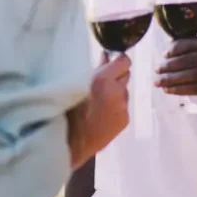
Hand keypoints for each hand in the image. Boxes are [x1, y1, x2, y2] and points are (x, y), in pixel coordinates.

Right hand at [68, 53, 129, 167]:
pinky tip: (104, 114)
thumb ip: (98, 69)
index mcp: (104, 80)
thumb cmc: (70, 109)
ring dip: (116, 93)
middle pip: (126, 75)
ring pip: (124, 92)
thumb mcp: (80, 83)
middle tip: (106, 82)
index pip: (124, 62)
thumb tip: (107, 56)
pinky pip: (123, 107)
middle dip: (117, 76)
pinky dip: (116, 107)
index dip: (120, 61)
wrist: (73, 141)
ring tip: (101, 102)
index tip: (115, 62)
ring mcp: (123, 106)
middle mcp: (117, 92)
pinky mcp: (126, 119)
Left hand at [155, 37, 196, 116]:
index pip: (196, 43)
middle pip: (193, 58)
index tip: (164, 55)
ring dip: (172, 78)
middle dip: (172, 64)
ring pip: (193, 74)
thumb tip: (171, 46)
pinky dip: (180, 89)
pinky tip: (169, 91)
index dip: (177, 48)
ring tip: (159, 82)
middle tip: (158, 70)